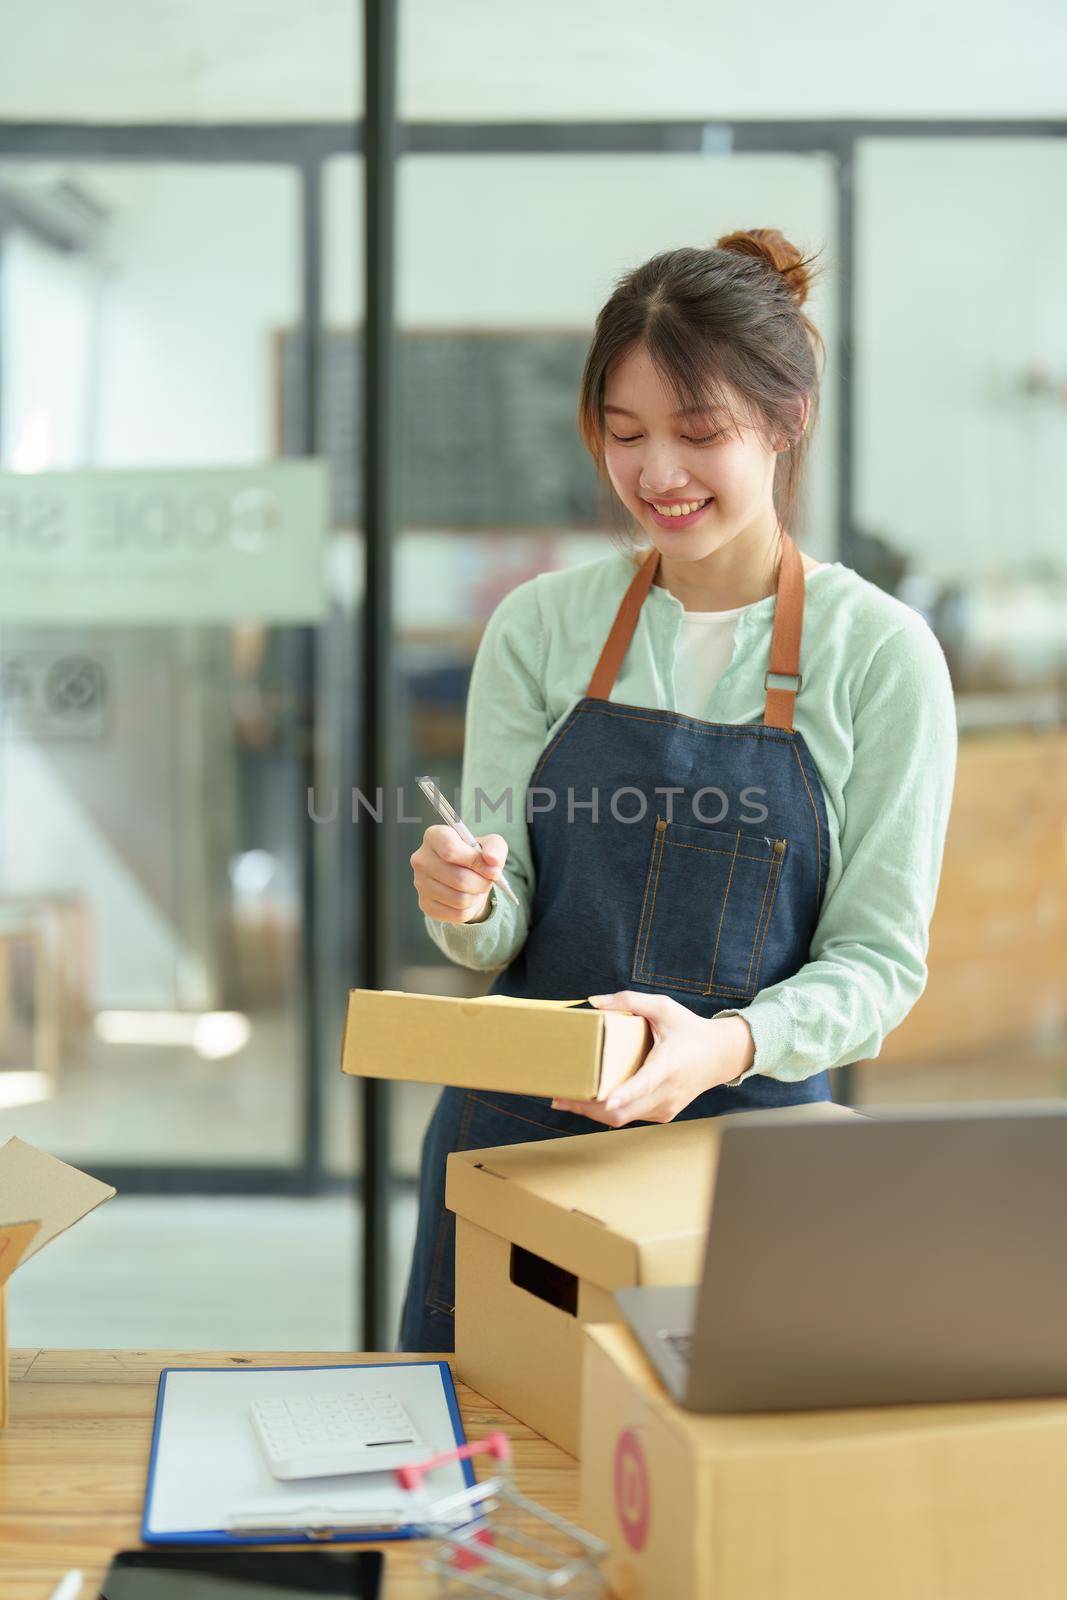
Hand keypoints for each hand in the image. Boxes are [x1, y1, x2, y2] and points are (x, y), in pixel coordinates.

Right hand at [411, 825, 507, 923]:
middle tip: (488, 880)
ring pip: (460, 899)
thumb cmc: (476, 855)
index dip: (476, 862)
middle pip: (459, 879)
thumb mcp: (491, 845)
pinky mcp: (425, 904)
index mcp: (435, 836)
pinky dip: (470, 909)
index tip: (491, 868)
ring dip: (477, 896)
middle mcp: (422, 859)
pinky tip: (469, 898)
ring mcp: (420, 883)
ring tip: (478, 888)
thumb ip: (495, 848)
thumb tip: (492, 861)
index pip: (451, 851)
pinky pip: (457, 914)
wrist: (464, 874)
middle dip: (482, 883)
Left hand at [551, 992, 755, 1126]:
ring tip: (567, 1099)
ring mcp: (666, 1107)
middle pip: (623, 1111)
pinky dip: (609, 1112)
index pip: (642, 1085)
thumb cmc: (690, 1030)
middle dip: (589, 1108)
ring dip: (594, 1112)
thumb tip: (593, 1002)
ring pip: (623, 1119)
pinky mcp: (663, 1114)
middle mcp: (667, 1092)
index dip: (621, 1095)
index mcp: (668, 1066)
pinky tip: (591, 1101)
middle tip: (560, 1098)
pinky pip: (631, 1117)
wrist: (721, 1056)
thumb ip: (629, 1000)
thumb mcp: (664, 1007)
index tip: (604, 1100)